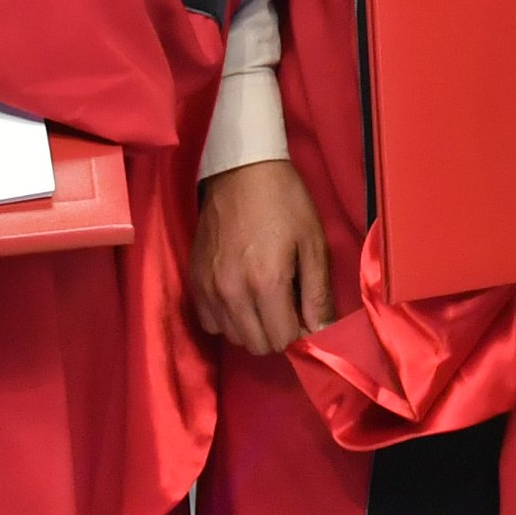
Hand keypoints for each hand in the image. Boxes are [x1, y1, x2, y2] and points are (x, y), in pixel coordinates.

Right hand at [188, 157, 334, 353]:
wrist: (242, 169)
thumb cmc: (285, 202)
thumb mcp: (313, 243)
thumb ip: (317, 293)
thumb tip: (322, 333)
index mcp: (266, 282)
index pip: (282, 340)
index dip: (299, 331)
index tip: (304, 312)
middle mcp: (232, 292)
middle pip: (257, 344)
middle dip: (277, 332)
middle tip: (287, 305)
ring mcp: (208, 287)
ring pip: (233, 337)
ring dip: (253, 327)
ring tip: (265, 298)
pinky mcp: (194, 280)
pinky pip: (210, 322)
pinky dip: (227, 318)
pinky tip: (241, 295)